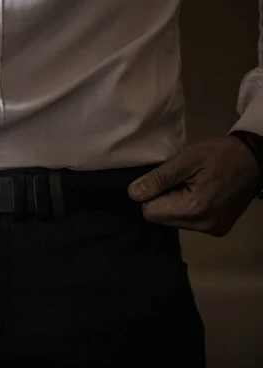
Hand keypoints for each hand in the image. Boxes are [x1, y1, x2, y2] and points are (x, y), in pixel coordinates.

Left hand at [128, 136, 259, 235]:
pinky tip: (199, 193)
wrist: (256, 159)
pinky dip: (187, 209)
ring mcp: (212, 230)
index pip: (150, 213)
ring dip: (174, 204)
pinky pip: (189, 222)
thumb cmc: (220, 154)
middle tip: (178, 180)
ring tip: (190, 185)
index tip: (160, 180)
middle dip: (162, 200)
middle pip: (161, 219)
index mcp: (194, 209)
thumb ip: (158, 178)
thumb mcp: (186, 159)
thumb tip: (133, 194)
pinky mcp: (219, 229)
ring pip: (174, 221)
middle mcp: (203, 226)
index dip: (149, 195)